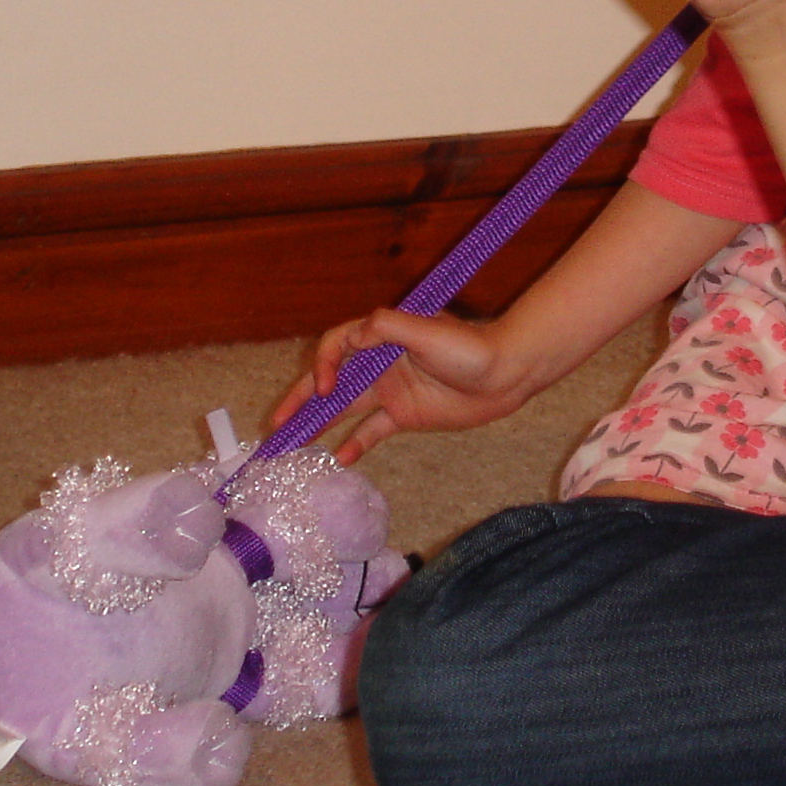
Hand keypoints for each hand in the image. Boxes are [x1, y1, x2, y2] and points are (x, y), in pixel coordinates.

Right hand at [263, 307, 539, 462]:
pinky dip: (356, 443)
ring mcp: (391, 390)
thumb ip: (386, 328)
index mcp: (382, 338)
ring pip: (345, 408)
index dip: (324, 365)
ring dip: (319, 423)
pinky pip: (372, 429)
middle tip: (278, 425)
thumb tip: (352, 337)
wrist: (508, 373)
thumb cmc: (470, 348)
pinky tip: (340, 458)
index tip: (324, 388)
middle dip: (302, 400)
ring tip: (293, 444)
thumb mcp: (426, 330)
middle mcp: (380, 363)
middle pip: (332, 382)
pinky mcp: (405, 414)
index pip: (338, 346)